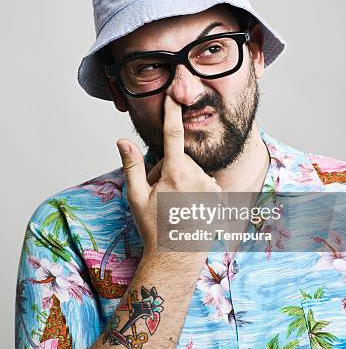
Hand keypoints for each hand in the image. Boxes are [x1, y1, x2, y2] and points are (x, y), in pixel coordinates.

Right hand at [116, 95, 220, 255]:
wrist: (178, 256)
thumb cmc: (153, 228)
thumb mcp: (136, 197)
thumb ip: (132, 165)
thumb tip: (122, 140)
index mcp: (175, 173)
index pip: (172, 135)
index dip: (172, 112)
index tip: (174, 93)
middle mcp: (197, 176)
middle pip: (179, 159)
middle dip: (168, 169)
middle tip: (161, 195)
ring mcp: (211, 186)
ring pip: (192, 171)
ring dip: (182, 180)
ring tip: (175, 204)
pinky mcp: (220, 195)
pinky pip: (204, 181)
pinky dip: (196, 188)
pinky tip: (189, 206)